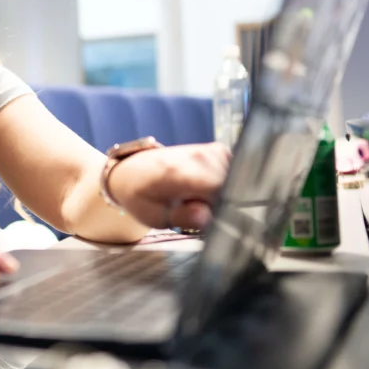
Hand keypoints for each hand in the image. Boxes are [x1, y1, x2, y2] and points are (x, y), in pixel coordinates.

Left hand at [109, 143, 230, 230]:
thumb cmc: (142, 196)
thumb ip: (182, 217)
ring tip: (199, 199)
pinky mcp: (218, 151)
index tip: (208, 218)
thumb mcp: (155, 216)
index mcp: (180, 171)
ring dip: (223, 194)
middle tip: (198, 209)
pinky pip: (235, 172)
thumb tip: (206, 216)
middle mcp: (199, 156)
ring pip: (235, 181)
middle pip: (230, 187)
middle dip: (221, 203)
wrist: (132, 171)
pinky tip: (207, 190)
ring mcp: (210, 151)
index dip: (220, 209)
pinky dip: (226, 184)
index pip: (219, 190)